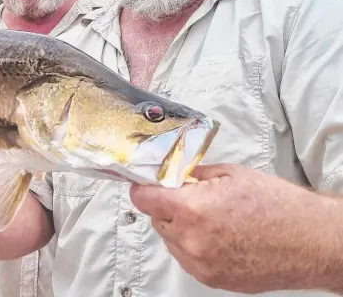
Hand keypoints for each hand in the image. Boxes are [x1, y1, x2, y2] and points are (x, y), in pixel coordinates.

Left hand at [129, 163, 340, 293]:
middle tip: (191, 197)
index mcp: (191, 209)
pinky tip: (219, 236)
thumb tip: (172, 174)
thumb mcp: (230, 175)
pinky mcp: (211, 279)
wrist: (310, 241)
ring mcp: (200, 263)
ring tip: (213, 218)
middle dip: (168, 207)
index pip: (144, 199)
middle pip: (157, 219)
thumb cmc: (278, 207)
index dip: (142, 188)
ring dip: (180, 228)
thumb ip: (193, 175)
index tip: (144, 184)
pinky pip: (187, 258)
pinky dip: (194, 246)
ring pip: (171, 240)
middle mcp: (191, 240)